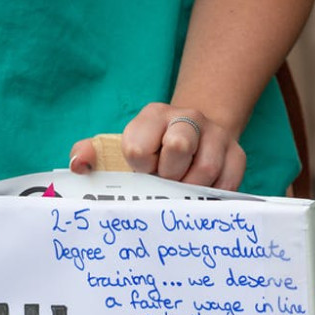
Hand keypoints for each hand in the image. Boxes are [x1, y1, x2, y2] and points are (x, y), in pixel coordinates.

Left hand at [70, 103, 246, 190]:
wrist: (192, 139)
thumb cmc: (148, 153)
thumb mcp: (116, 150)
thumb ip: (89, 154)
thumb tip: (78, 164)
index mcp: (153, 117)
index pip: (139, 147)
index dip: (139, 168)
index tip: (142, 170)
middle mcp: (186, 119)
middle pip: (178, 146)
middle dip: (167, 175)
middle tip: (164, 182)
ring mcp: (215, 135)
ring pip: (204, 169)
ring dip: (188, 190)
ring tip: (180, 191)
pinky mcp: (236, 155)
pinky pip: (226, 184)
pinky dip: (210, 197)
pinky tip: (199, 195)